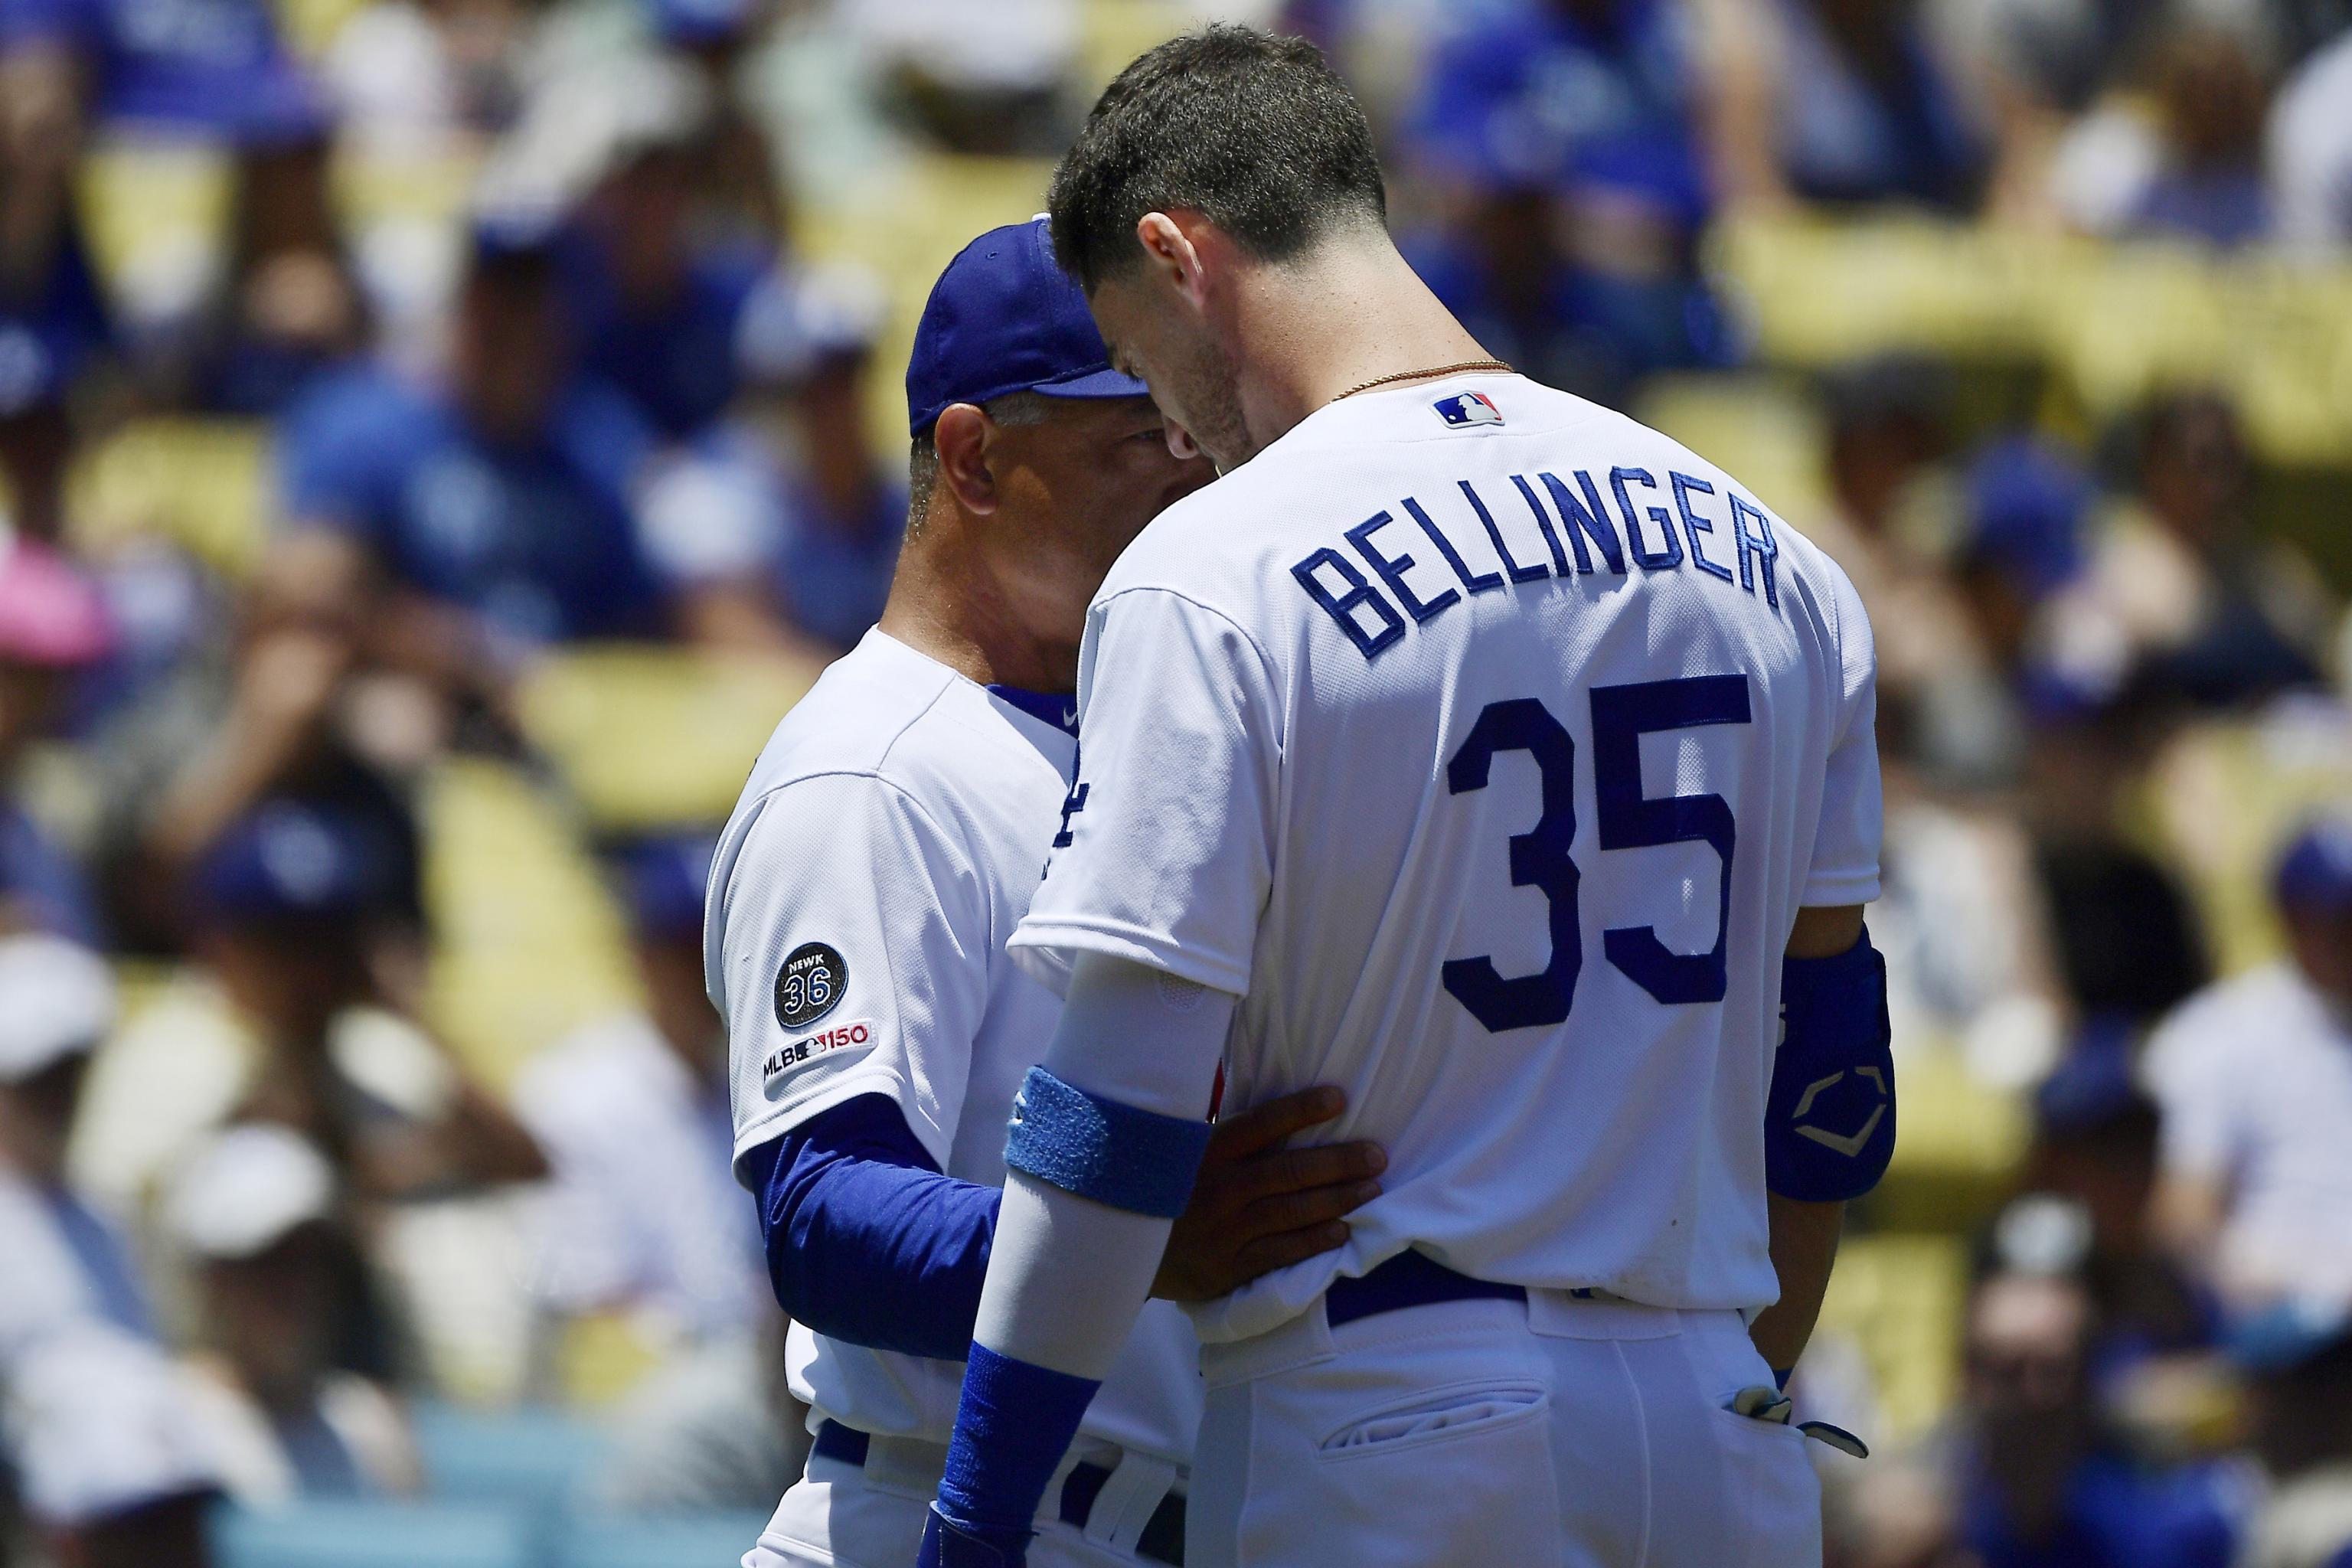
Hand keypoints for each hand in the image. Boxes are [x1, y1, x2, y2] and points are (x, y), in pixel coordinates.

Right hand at [1153, 1087, 1383, 1301]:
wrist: (1120, 1248)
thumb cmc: (1163, 1189)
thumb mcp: (1181, 1153)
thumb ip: (1224, 1136)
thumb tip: (1268, 1107)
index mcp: (1208, 1151)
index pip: (1263, 1124)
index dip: (1303, 1110)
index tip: (1340, 1098)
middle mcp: (1221, 1188)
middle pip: (1290, 1171)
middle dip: (1339, 1162)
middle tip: (1378, 1155)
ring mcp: (1226, 1229)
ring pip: (1292, 1212)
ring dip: (1337, 1199)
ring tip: (1372, 1189)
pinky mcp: (1228, 1266)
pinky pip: (1280, 1253)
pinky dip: (1312, 1242)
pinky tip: (1341, 1232)